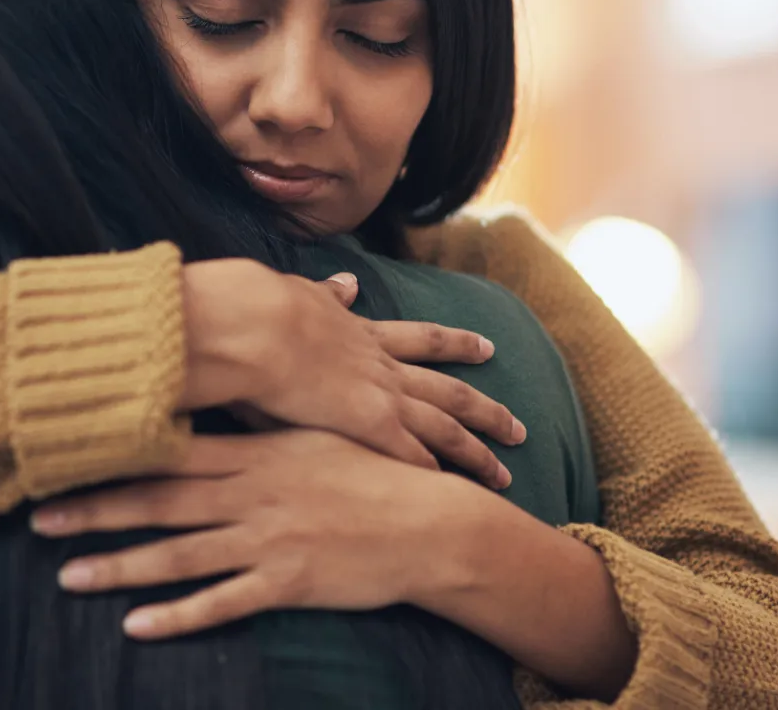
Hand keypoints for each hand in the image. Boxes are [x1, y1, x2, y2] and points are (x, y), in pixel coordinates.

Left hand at [31, 429, 499, 637]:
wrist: (427, 523)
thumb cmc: (370, 472)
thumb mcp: (311, 433)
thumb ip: (259, 419)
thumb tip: (217, 389)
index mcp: (255, 453)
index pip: (171, 451)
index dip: (116, 454)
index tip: (65, 454)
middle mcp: (252, 494)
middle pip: (161, 502)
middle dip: (96, 510)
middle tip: (37, 517)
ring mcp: (267, 540)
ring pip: (180, 555)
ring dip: (121, 567)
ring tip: (68, 575)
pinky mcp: (286, 583)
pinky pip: (222, 602)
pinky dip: (178, 616)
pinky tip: (137, 625)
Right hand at [178, 258, 522, 485]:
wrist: (259, 326)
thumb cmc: (266, 309)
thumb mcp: (303, 293)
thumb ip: (327, 294)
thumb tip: (347, 283)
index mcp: (363, 334)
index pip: (421, 339)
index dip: (456, 345)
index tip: (486, 348)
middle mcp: (382, 368)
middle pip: (449, 391)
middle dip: (486, 409)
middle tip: (519, 426)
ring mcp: (381, 397)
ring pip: (446, 428)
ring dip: (477, 451)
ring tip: (506, 473)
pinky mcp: (370, 426)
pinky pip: (413, 457)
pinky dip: (435, 475)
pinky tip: (453, 494)